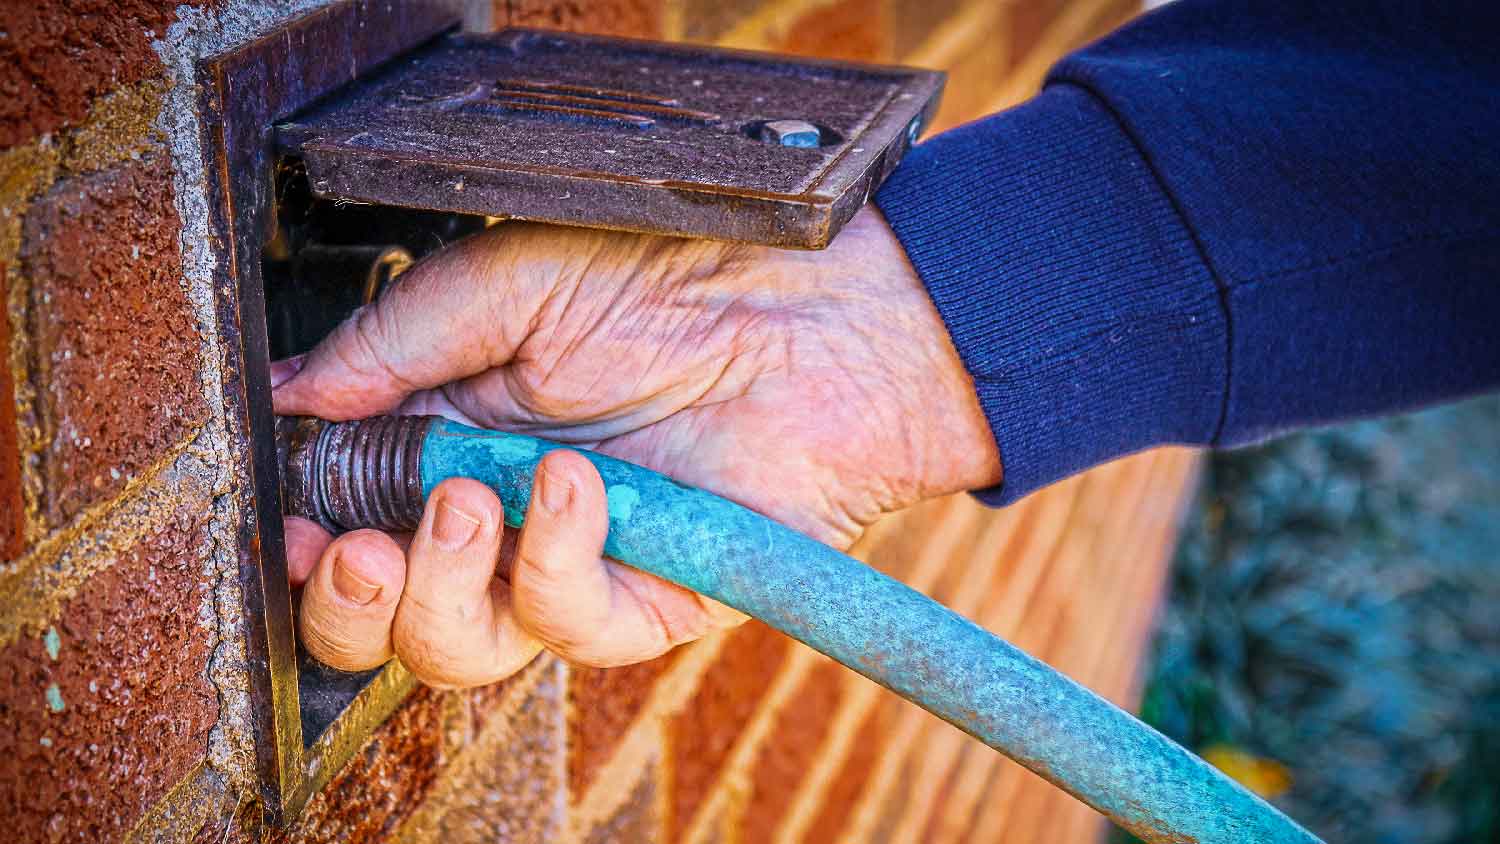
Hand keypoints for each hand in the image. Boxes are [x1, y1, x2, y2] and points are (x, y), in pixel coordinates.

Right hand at [271, 207, 1000, 687]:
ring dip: (436, 587)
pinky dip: (552, 559)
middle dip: (348, 603)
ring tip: (460, 500)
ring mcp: (572, 568)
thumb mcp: (504, 284)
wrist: (810, 303)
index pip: (352, 529)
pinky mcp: (648, 600)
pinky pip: (569, 625)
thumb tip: (287, 398)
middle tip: (351, 545)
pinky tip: (574, 485)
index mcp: (450, 447)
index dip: (309, 543)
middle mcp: (500, 524)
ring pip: (462, 650)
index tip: (291, 516)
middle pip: (388, 624)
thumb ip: (393, 344)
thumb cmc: (669, 276)